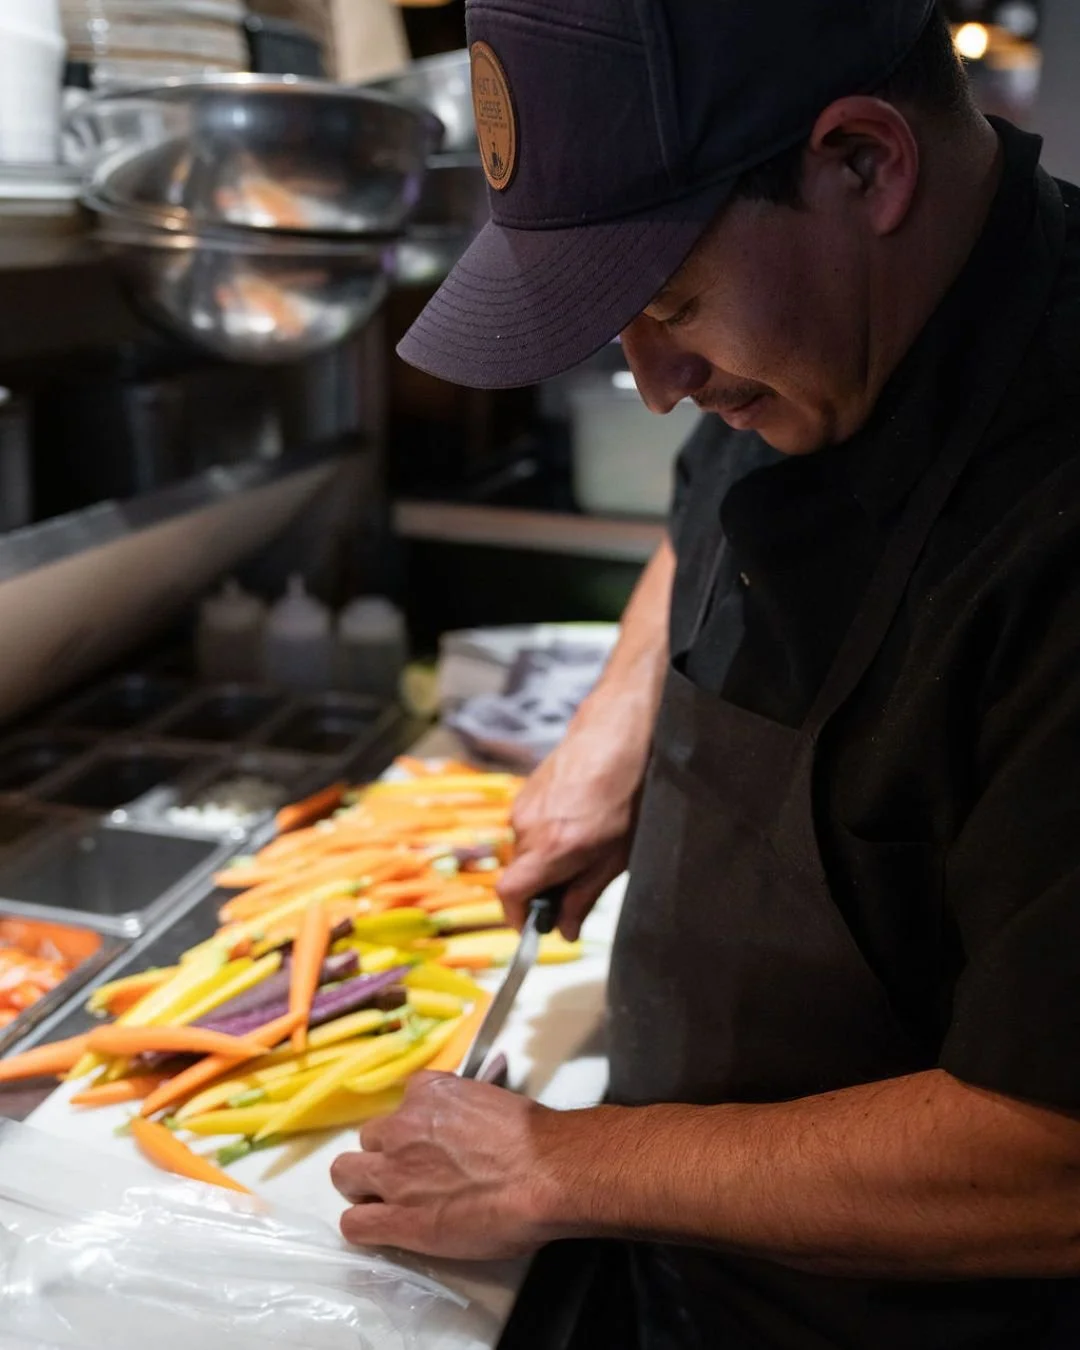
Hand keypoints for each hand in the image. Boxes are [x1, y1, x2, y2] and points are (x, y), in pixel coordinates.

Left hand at [331, 1072, 567, 1259]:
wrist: (542, 1174)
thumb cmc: (530, 1137)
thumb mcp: (491, 1098)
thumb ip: (465, 1104)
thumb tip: (467, 1117)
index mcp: (427, 1094)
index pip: (403, 1100)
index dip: (415, 1124)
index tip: (430, 1139)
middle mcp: (401, 1128)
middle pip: (368, 1137)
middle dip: (383, 1153)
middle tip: (408, 1171)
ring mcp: (395, 1175)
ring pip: (345, 1173)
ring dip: (361, 1185)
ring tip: (384, 1200)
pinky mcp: (398, 1220)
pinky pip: (354, 1223)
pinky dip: (363, 1225)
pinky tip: (381, 1229)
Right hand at [498, 696, 647, 940]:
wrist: (618, 734)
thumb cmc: (627, 795)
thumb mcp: (616, 857)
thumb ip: (585, 896)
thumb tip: (565, 931)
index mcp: (548, 849)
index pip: (509, 894)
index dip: (517, 918)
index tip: (533, 928)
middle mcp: (526, 828)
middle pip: (519, 874)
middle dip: (542, 887)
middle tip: (578, 885)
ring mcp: (523, 806)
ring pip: (525, 850)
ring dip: (547, 859)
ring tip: (586, 844)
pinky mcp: (526, 790)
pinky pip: (529, 827)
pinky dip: (546, 835)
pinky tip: (578, 821)